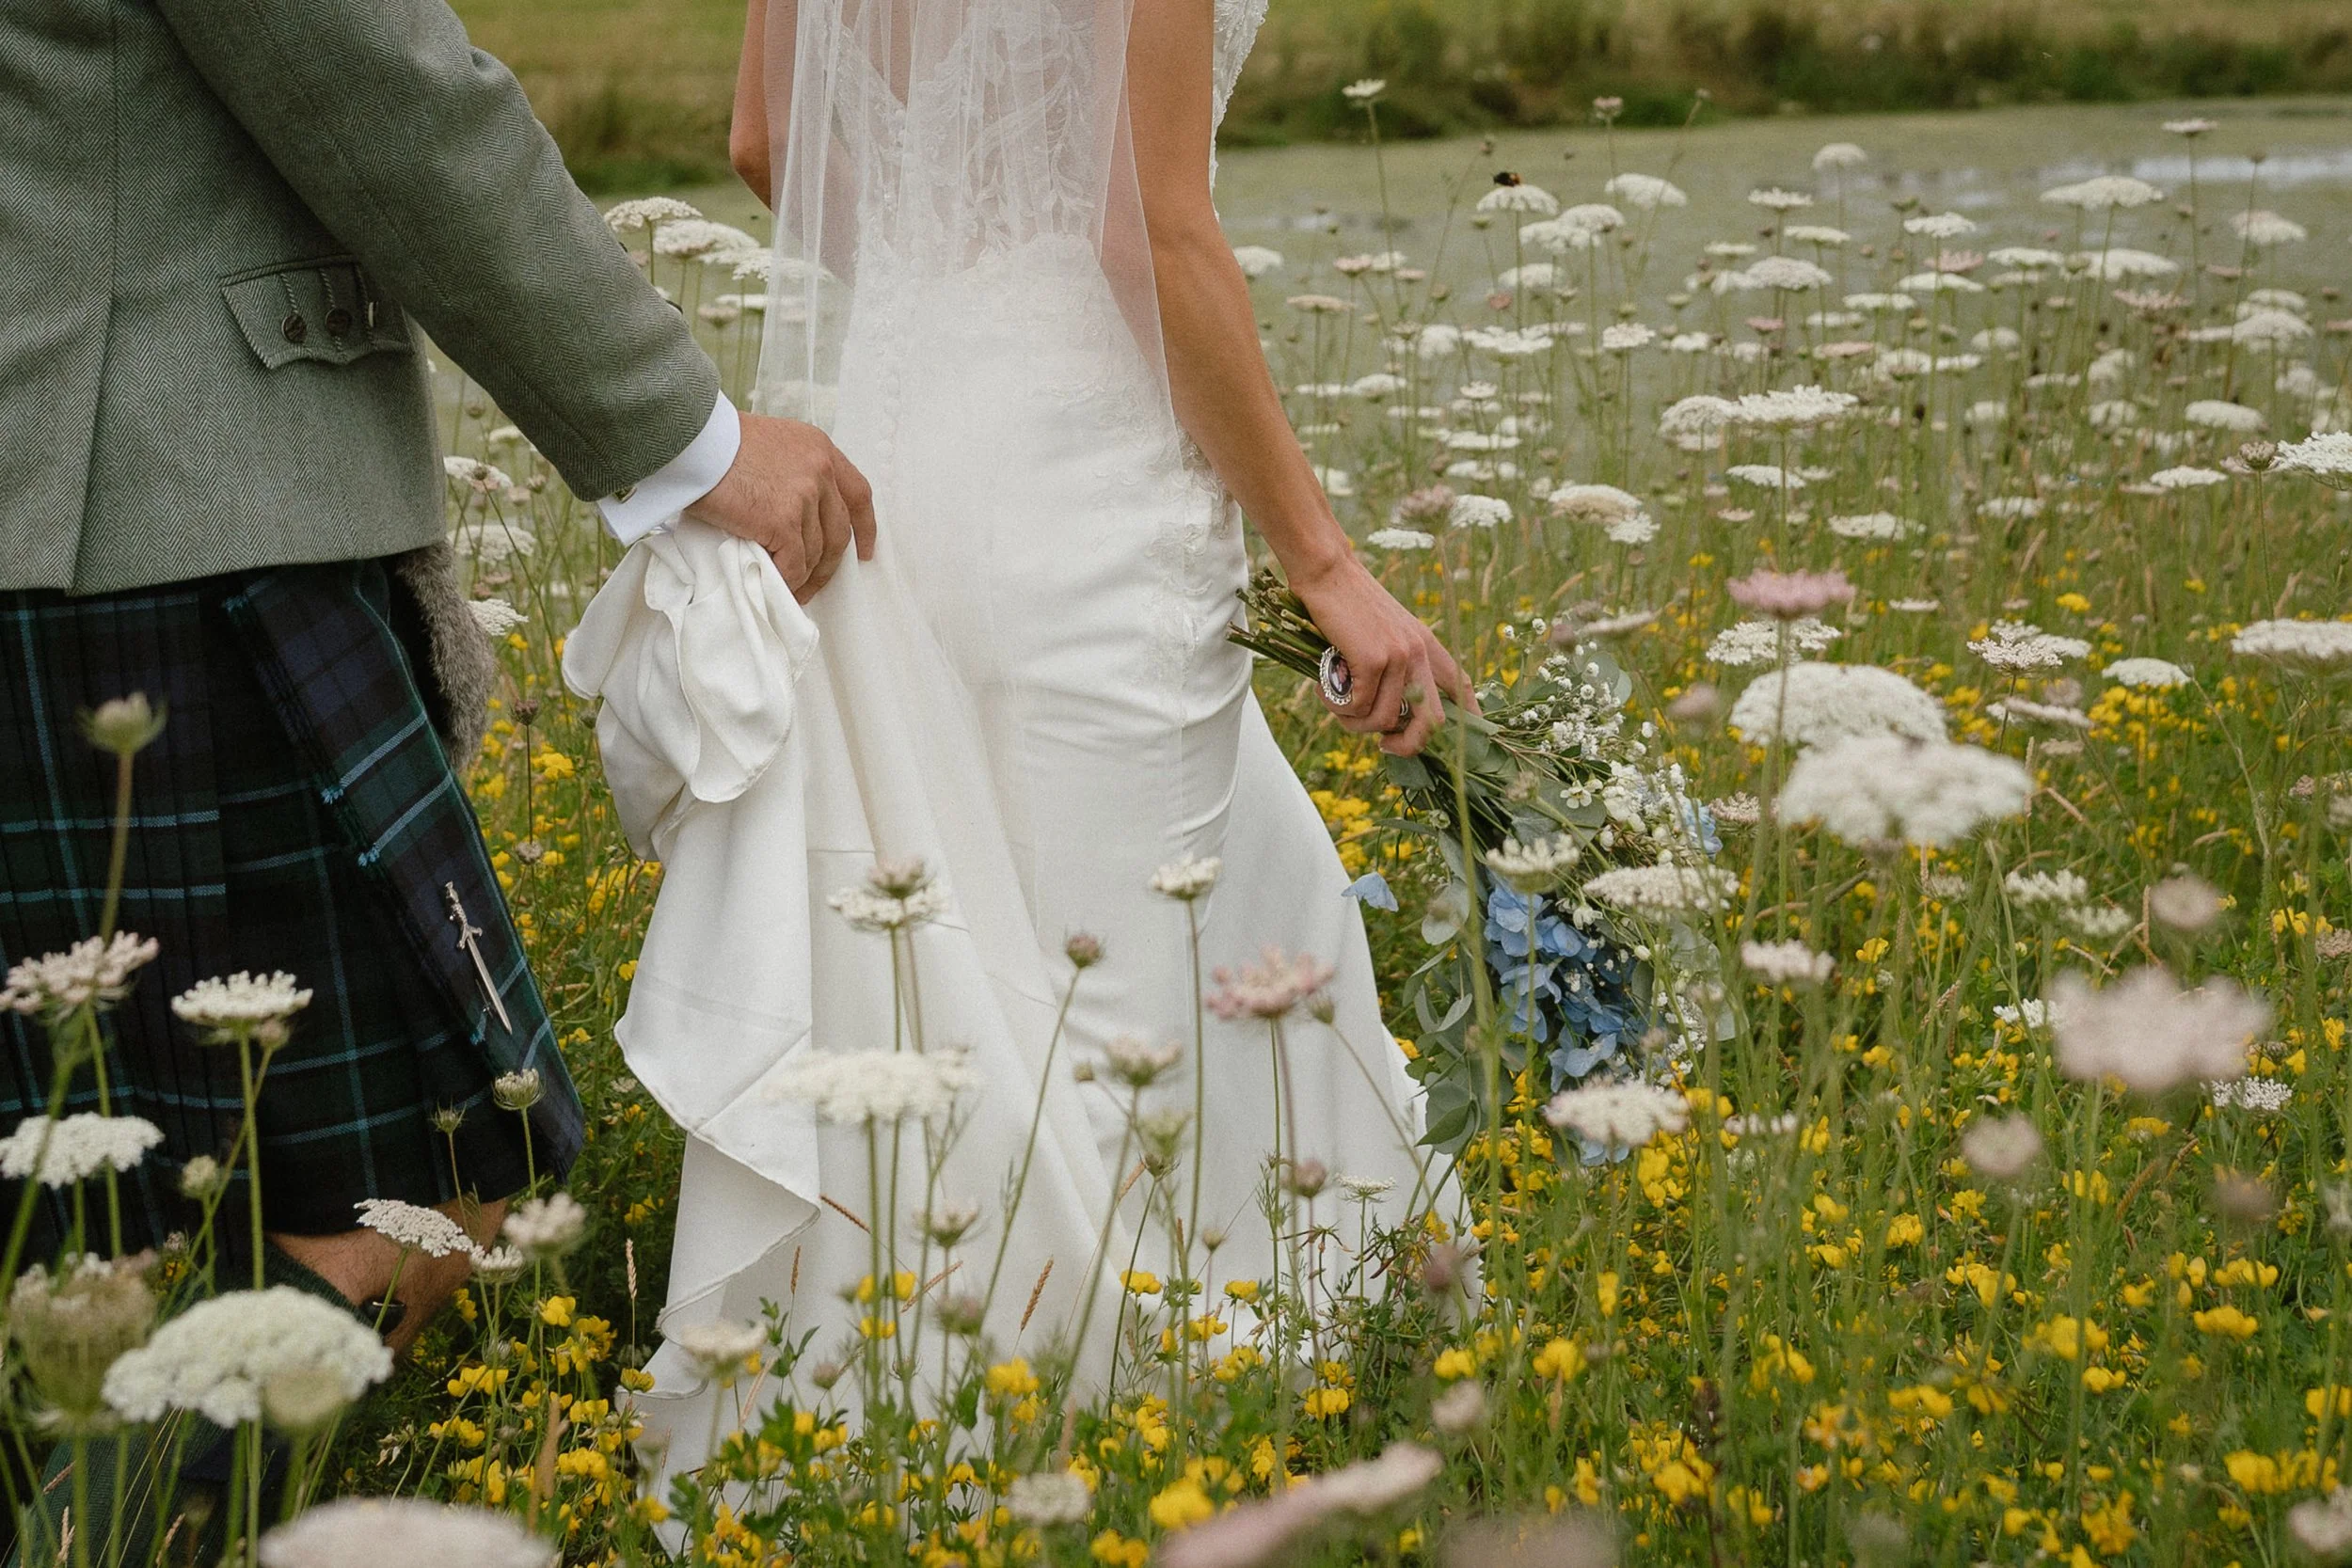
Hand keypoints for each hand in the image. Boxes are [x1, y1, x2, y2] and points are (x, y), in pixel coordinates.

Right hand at [683, 412, 876, 601]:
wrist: (691, 441)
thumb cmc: (715, 441)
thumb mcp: (768, 443)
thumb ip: (789, 469)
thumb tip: (789, 508)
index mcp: (819, 448)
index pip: (857, 493)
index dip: (864, 526)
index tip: (864, 550)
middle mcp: (820, 470)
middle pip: (839, 531)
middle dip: (831, 563)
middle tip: (815, 582)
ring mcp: (804, 496)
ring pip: (816, 552)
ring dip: (805, 576)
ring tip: (791, 589)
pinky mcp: (782, 520)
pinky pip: (794, 563)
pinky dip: (787, 579)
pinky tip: (776, 584)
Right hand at [1292, 556, 1474, 755]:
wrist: (1327, 572)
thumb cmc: (1347, 604)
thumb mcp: (1384, 631)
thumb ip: (1395, 665)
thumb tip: (1388, 715)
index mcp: (1427, 644)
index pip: (1461, 686)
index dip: (1467, 718)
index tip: (1459, 744)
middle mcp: (1420, 652)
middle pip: (1434, 722)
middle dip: (1410, 745)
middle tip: (1385, 746)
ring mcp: (1399, 656)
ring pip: (1385, 720)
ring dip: (1355, 723)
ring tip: (1335, 704)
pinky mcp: (1373, 659)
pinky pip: (1358, 707)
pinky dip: (1336, 706)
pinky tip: (1322, 689)